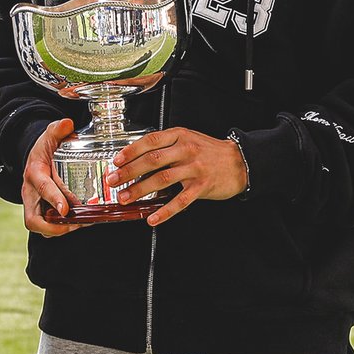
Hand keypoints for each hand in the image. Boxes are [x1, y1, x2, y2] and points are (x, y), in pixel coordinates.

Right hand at [22, 118, 89, 236]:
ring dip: (59, 230)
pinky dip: (60, 229)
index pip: (41, 189)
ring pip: (39, 226)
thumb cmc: (44, 149)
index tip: (65, 209)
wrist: (35, 157)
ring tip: (82, 225)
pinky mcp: (39, 211)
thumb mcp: (50, 135)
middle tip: (77, 224)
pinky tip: (80, 224)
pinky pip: (46, 226)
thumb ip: (58, 129)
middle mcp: (30, 193)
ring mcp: (33, 204)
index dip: (53, 200)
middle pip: (33, 218)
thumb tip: (67, 124)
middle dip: (54, 227)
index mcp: (34, 174)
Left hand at [106, 128, 246, 225]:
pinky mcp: (202, 186)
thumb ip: (166, 145)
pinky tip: (153, 218)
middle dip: (128, 172)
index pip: (150, 141)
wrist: (241, 161)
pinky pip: (180, 201)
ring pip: (162, 179)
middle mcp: (186, 150)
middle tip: (113, 180)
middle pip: (152, 160)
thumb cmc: (210, 151)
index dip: (131, 151)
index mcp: (180, 135)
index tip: (116, 161)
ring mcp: (194, 168)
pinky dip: (165, 211)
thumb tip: (137, 158)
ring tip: (125, 198)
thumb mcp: (188, 139)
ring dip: (140, 190)